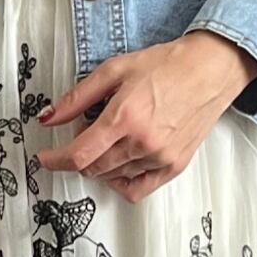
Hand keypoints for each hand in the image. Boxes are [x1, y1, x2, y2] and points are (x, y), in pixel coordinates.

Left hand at [36, 31, 256, 202]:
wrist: (211, 69)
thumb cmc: (168, 65)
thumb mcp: (115, 70)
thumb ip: (78, 97)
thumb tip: (48, 117)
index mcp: (125, 116)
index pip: (79, 154)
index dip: (55, 160)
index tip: (45, 158)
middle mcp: (142, 141)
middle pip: (93, 168)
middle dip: (80, 155)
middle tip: (88, 131)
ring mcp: (159, 157)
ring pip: (112, 178)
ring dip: (102, 164)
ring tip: (115, 135)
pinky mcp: (173, 166)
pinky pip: (136, 190)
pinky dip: (121, 182)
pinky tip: (121, 164)